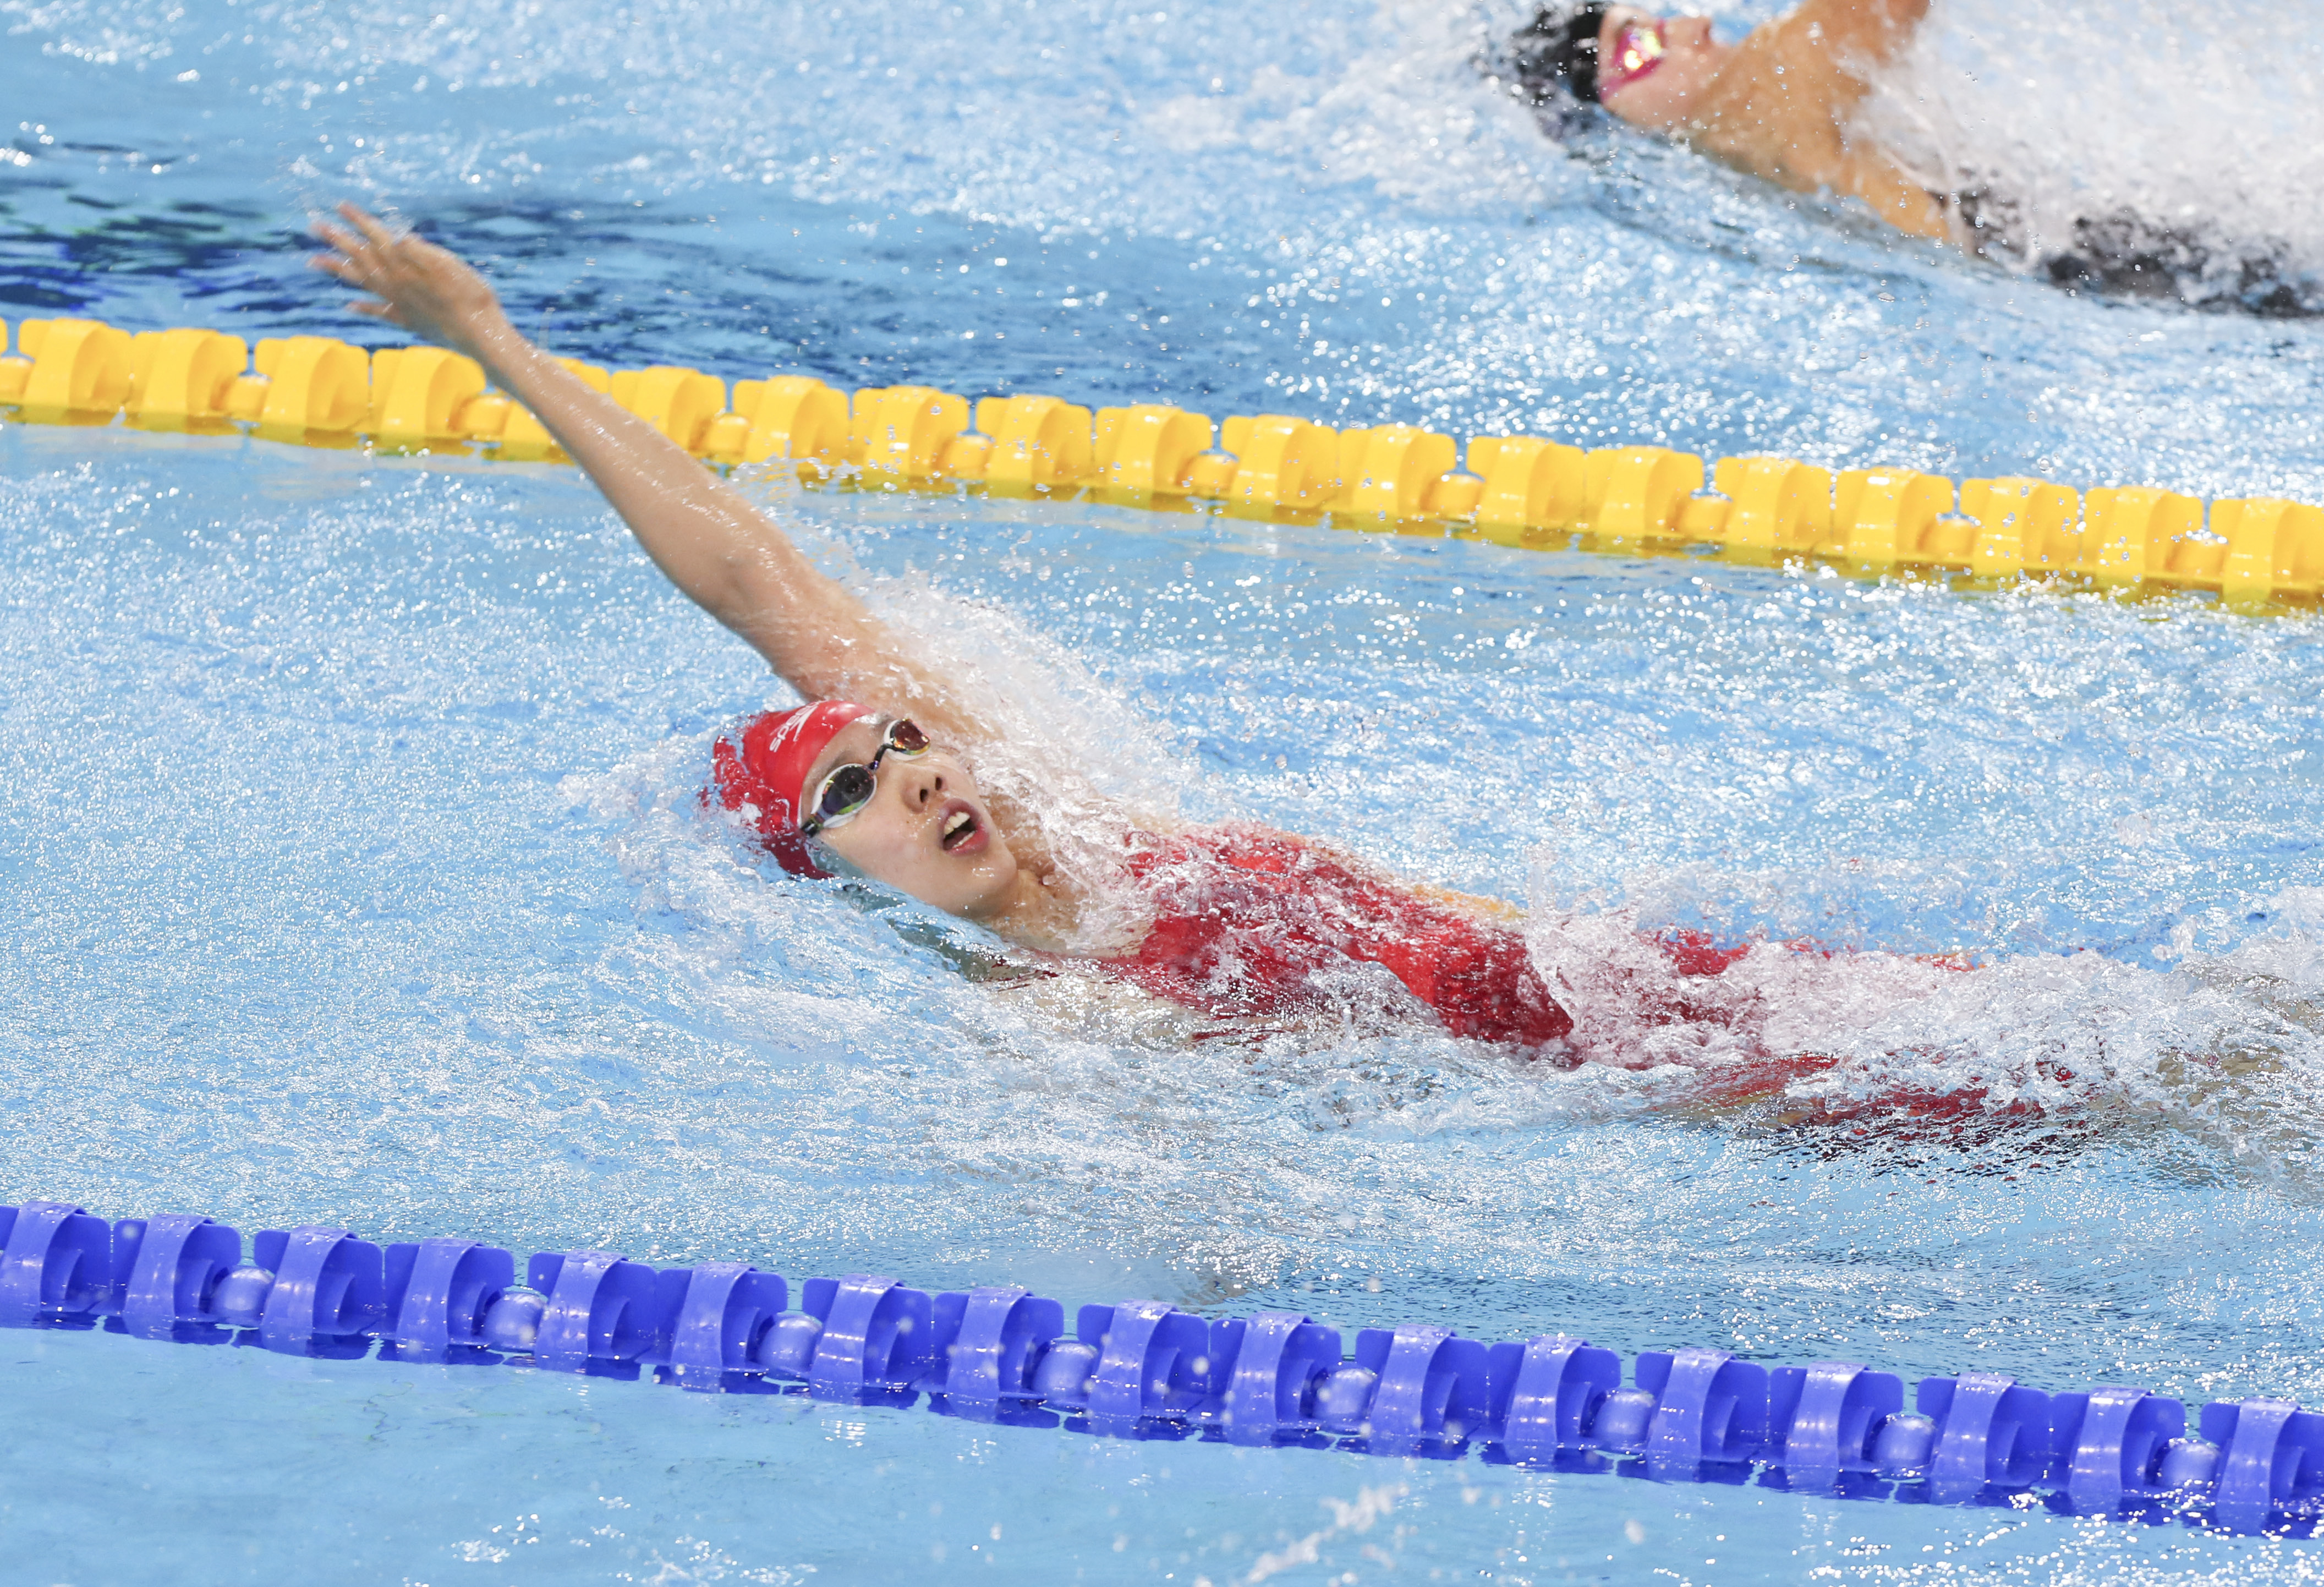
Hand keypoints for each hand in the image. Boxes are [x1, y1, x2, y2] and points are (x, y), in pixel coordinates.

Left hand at [308, 202, 509, 362]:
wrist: (479, 334)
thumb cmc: (471, 297)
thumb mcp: (450, 266)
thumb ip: (420, 252)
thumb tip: (396, 237)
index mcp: (406, 266)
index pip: (377, 237)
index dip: (359, 220)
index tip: (340, 205)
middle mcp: (395, 283)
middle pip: (361, 257)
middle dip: (338, 239)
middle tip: (315, 227)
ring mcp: (399, 303)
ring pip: (361, 282)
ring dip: (337, 270)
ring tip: (314, 261)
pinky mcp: (407, 320)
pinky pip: (378, 311)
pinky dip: (362, 307)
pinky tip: (348, 306)